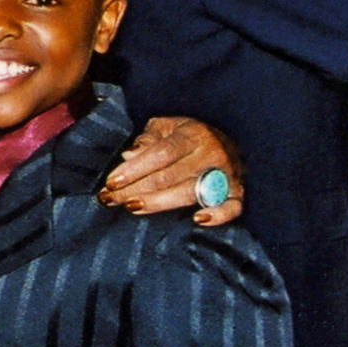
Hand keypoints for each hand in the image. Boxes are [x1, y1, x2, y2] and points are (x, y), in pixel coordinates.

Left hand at [98, 116, 242, 226]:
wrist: (226, 138)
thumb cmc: (187, 135)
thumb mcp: (165, 126)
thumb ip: (147, 139)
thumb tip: (129, 156)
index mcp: (193, 134)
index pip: (161, 154)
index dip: (134, 169)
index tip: (111, 183)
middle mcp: (211, 153)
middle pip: (170, 176)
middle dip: (135, 189)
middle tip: (109, 199)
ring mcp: (226, 173)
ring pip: (190, 193)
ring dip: (159, 203)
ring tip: (132, 207)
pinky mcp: (237, 191)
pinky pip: (233, 206)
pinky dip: (219, 215)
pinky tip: (198, 220)